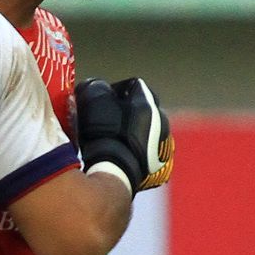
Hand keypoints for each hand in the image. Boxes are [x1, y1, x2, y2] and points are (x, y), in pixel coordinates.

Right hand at [73, 76, 174, 191]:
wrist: (116, 169)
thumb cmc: (104, 133)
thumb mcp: (92, 100)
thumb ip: (95, 87)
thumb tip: (92, 87)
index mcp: (147, 100)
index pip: (132, 86)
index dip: (113, 91)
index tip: (99, 100)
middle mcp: (160, 118)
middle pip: (141, 108)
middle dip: (124, 111)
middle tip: (104, 119)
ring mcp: (162, 141)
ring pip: (144, 129)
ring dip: (131, 130)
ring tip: (111, 139)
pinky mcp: (160, 161)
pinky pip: (146, 148)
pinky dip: (134, 148)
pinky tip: (120, 154)